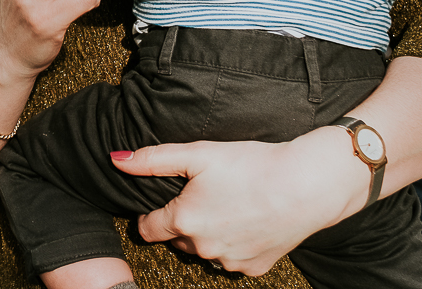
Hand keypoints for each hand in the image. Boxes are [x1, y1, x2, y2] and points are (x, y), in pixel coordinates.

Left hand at [110, 128, 370, 274]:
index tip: (164, 200)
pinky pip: (231, 259)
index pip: (148, 228)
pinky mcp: (253, 268)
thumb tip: (115, 160)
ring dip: (207, 234)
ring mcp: (228, 262)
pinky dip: (233, 243)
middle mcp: (201, 248)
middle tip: (203, 195)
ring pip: (204, 250)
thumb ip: (153, 159)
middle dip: (183, 221)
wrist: (306, 186)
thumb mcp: (198, 153)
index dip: (152, 213)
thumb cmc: (251, 164)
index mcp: (183, 221)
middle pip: (177, 239)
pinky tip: (246, 220)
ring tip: (228, 205)